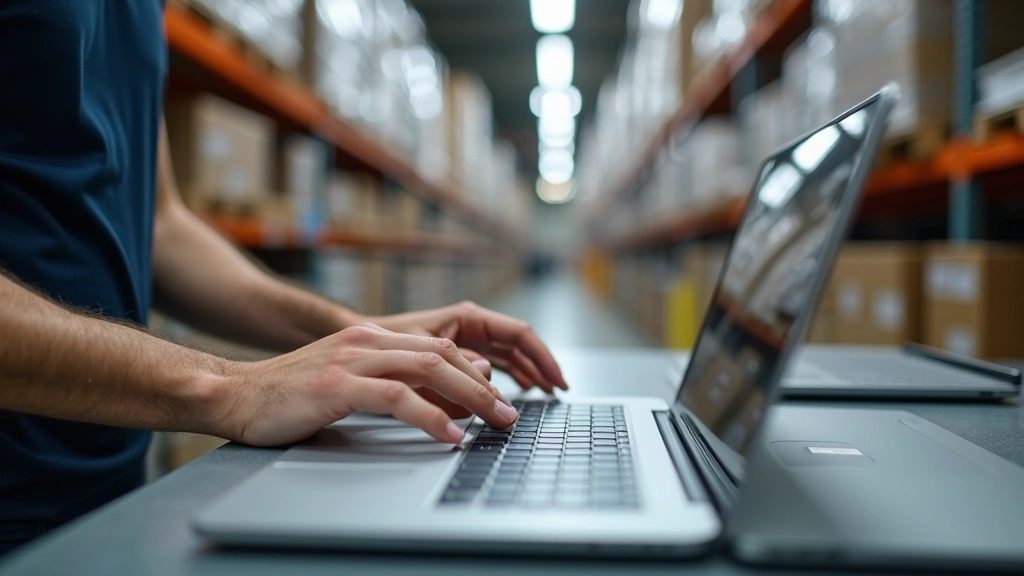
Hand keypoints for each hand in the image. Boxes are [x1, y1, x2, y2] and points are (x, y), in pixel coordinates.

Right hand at [215, 323, 519, 446]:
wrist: (235, 394)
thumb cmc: (290, 393)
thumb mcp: (346, 378)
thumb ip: (389, 376)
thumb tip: (441, 386)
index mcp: (370, 336)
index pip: (438, 347)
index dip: (474, 371)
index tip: (499, 397)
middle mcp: (366, 339)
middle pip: (442, 355)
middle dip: (484, 385)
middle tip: (509, 414)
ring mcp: (353, 359)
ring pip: (429, 369)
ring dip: (471, 398)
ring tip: (495, 423)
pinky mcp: (339, 384)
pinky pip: (397, 397)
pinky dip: (430, 416)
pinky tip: (450, 433)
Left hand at [361, 301, 567, 393]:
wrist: (355, 343)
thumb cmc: (383, 340)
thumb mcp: (419, 354)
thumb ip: (456, 367)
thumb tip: (490, 380)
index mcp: (468, 317)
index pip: (519, 334)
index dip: (543, 357)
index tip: (557, 379)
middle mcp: (472, 326)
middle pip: (520, 346)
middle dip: (541, 367)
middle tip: (558, 392)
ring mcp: (467, 340)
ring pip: (510, 357)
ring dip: (529, 375)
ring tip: (545, 395)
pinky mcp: (459, 356)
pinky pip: (494, 366)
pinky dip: (510, 379)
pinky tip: (521, 392)